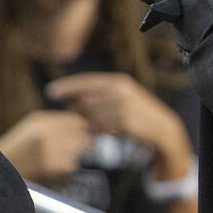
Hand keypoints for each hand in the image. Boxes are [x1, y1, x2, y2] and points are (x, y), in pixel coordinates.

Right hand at [0, 110, 91, 183]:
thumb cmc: (14, 152)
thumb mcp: (31, 129)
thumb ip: (55, 125)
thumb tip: (82, 127)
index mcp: (41, 120)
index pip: (76, 121)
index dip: (81, 131)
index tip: (80, 138)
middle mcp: (45, 131)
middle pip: (81, 135)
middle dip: (80, 144)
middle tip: (73, 152)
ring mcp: (48, 147)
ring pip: (80, 150)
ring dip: (75, 156)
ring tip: (61, 160)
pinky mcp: (50, 165)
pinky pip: (72, 165)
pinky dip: (67, 169)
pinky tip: (55, 169)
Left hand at [45, 73, 193, 180]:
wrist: (162, 127)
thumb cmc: (138, 112)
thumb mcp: (122, 97)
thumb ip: (100, 96)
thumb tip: (76, 99)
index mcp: (118, 81)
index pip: (86, 81)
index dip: (67, 86)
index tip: (50, 92)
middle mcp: (120, 91)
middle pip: (86, 102)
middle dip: (86, 112)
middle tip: (99, 119)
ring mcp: (122, 106)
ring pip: (92, 117)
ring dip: (96, 124)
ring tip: (110, 126)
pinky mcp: (124, 122)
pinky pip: (102, 128)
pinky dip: (103, 131)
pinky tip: (114, 131)